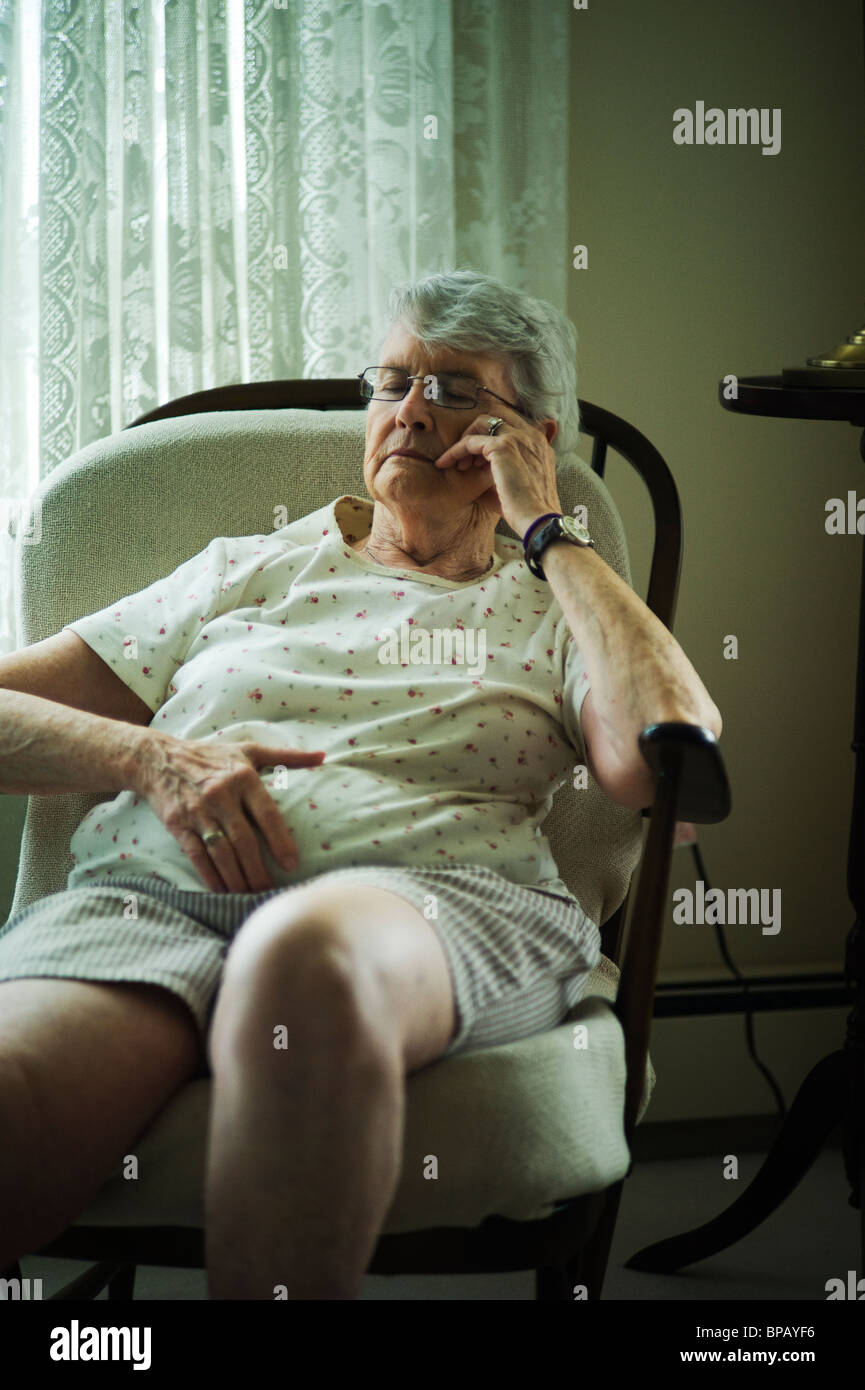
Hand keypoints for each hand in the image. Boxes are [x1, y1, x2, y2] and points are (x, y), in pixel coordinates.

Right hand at [129, 730, 325, 892]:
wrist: (159, 758)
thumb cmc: (211, 757)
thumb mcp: (249, 750)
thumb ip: (286, 756)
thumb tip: (323, 757)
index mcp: (243, 777)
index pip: (266, 814)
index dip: (280, 841)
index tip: (291, 864)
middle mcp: (221, 794)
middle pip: (244, 840)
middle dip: (258, 870)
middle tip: (271, 890)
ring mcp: (198, 810)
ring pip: (221, 851)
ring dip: (236, 878)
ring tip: (249, 895)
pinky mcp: (178, 824)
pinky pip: (196, 854)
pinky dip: (209, 875)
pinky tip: (221, 890)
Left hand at [433, 407, 562, 536]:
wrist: (537, 520)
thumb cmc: (525, 512)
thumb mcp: (511, 487)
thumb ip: (494, 474)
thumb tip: (469, 473)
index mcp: (538, 446)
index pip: (510, 429)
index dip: (489, 444)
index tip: (478, 464)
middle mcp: (531, 436)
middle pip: (496, 420)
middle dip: (477, 436)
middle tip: (466, 462)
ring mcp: (518, 438)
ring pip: (482, 424)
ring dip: (466, 442)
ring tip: (460, 467)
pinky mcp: (502, 446)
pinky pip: (470, 441)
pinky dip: (455, 451)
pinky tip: (444, 464)